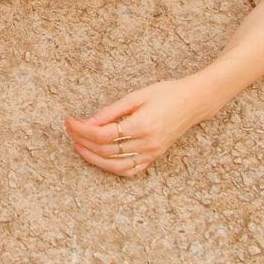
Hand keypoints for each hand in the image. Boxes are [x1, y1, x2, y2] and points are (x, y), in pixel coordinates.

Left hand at [64, 78, 207, 177]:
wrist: (193, 101)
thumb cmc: (165, 93)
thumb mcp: (136, 96)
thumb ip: (111, 111)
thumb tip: (87, 123)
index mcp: (142, 125)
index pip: (103, 135)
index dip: (82, 130)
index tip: (70, 122)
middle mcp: (147, 143)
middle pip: (106, 151)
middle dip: (83, 141)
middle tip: (70, 131)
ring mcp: (152, 153)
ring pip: (116, 165)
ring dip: (93, 158)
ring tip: (79, 146)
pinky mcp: (155, 156)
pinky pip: (131, 170)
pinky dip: (113, 168)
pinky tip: (101, 159)